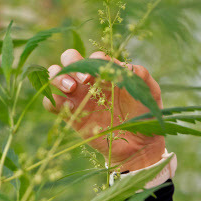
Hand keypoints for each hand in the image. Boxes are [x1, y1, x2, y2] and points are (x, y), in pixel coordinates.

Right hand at [42, 49, 164, 171]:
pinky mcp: (71, 115)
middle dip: (72, 63)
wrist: (139, 144)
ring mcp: (78, 97)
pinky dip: (52, 100)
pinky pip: (51, 102)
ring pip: (55, 76)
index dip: (96, 60)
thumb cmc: (145, 114)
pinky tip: (68, 106)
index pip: (95, 56)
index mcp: (108, 72)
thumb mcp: (149, 92)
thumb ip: (141, 74)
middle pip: (69, 59)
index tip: (105, 72)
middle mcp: (90, 81)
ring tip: (72, 88)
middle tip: (85, 80)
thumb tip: (125, 65)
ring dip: (58, 77)